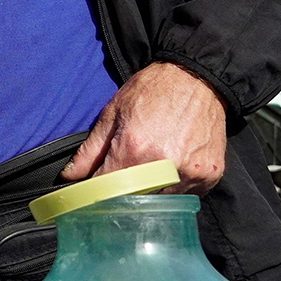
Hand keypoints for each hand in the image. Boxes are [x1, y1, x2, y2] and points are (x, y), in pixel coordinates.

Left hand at [62, 61, 226, 194]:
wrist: (196, 78)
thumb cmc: (152, 92)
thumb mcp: (113, 113)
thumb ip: (90, 150)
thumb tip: (70, 176)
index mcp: (134, 149)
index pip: (107, 190)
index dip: (97, 193)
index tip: (94, 193)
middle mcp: (164, 165)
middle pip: (135, 201)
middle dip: (124, 195)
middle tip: (124, 179)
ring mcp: (191, 172)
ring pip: (162, 202)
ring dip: (151, 193)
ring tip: (151, 167)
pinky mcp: (210, 175)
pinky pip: (187, 195)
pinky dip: (175, 188)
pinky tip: (172, 167)